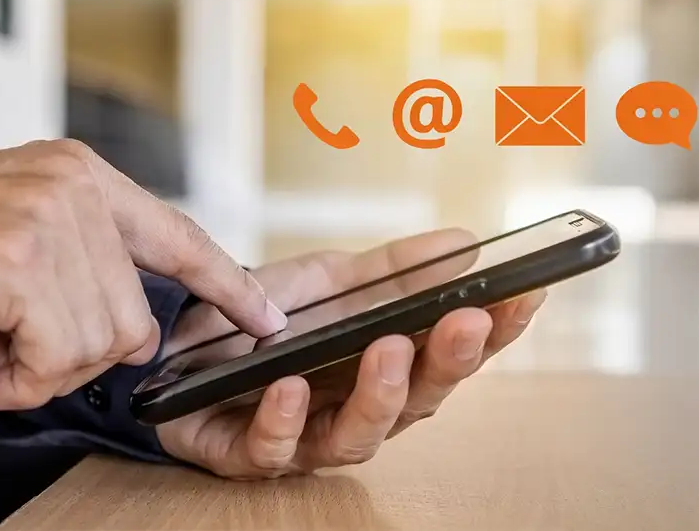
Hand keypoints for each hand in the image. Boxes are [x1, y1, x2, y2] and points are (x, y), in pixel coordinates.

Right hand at [0, 139, 285, 411]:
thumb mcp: (8, 229)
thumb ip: (68, 263)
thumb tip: (115, 338)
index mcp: (78, 175)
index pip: (177, 234)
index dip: (225, 284)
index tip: (267, 319)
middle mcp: (74, 187)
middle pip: (132, 318)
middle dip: (75, 357)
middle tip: (7, 350)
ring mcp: (49, 220)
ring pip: (98, 344)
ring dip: (39, 369)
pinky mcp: (18, 261)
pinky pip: (56, 356)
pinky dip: (19, 380)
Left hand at [158, 229, 546, 479]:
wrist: (172, 337)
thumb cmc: (258, 320)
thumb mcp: (329, 280)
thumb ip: (395, 269)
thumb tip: (465, 245)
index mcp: (387, 369)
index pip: (453, 355)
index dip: (495, 331)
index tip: (526, 294)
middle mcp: (355, 411)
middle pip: (418, 402)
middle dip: (447, 363)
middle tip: (466, 322)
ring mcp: (304, 437)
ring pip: (355, 438)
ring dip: (378, 395)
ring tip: (388, 350)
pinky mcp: (245, 454)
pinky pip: (271, 449)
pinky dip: (283, 420)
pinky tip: (288, 386)